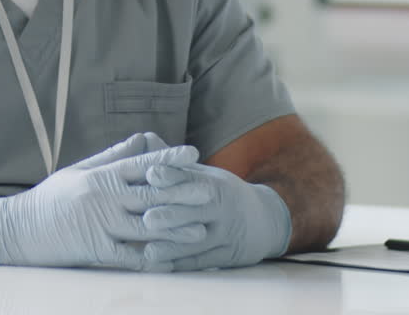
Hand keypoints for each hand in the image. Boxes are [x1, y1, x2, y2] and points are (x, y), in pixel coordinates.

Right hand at [0, 133, 201, 270]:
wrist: (19, 229)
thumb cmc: (49, 198)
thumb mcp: (78, 171)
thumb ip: (111, 157)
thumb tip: (140, 140)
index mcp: (101, 176)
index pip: (141, 164)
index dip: (169, 159)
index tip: (193, 154)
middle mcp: (104, 198)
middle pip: (150, 195)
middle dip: (182, 193)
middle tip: (209, 192)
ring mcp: (100, 224)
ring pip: (146, 227)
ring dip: (175, 230)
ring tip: (201, 230)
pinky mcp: (95, 249)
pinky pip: (129, 256)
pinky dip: (151, 259)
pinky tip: (172, 261)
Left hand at [141, 162, 291, 269]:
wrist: (264, 221)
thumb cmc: (221, 194)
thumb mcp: (204, 174)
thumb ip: (173, 164)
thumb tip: (143, 139)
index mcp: (214, 183)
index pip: (191, 178)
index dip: (172, 176)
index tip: (151, 173)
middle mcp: (221, 207)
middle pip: (195, 210)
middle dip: (171, 214)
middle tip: (147, 218)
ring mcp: (227, 232)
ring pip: (198, 240)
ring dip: (173, 247)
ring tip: (149, 252)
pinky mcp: (228, 255)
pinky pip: (204, 261)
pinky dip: (182, 265)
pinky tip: (162, 268)